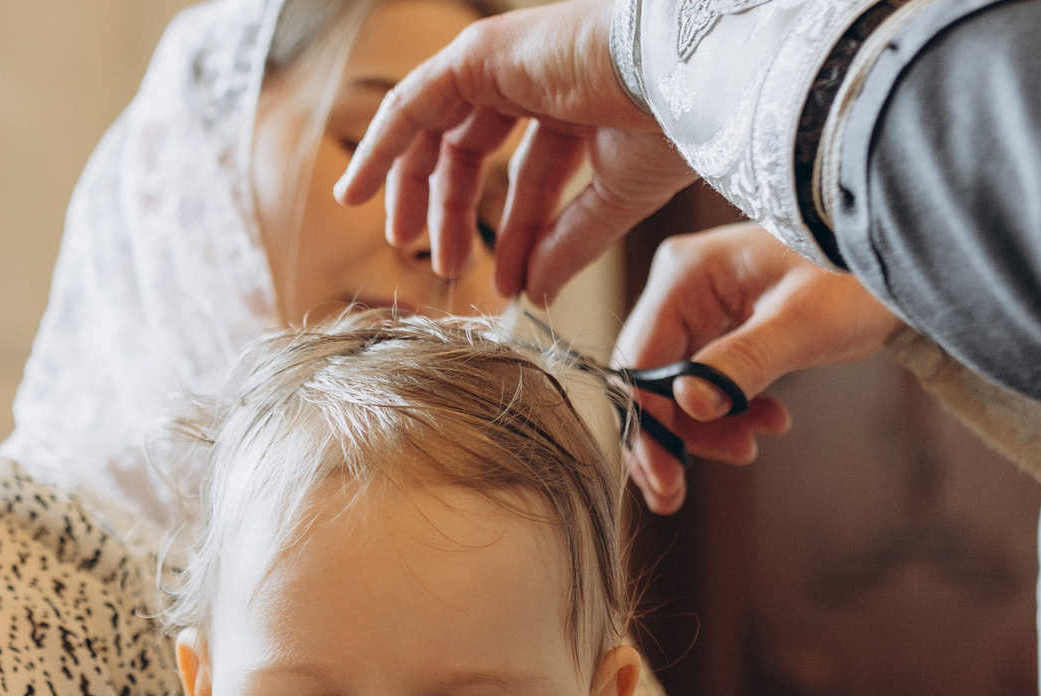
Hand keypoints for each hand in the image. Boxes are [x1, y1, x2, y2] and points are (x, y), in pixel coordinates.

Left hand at [333, 0, 692, 304]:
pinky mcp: (479, 54)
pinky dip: (382, 146)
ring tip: (398, 238)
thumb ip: (567, 245)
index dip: (512, 237)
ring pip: (435, 126)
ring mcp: (506, 62)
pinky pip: (413, 103)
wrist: (684, 78)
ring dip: (409, 183)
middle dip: (450, 209)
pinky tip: (356, 191)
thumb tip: (533, 296)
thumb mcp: (614, 201)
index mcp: (577, 108)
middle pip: (472, 150)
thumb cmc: (671, 127)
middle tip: (435, 262)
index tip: (503, 287)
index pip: (528, 178)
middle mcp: (537, 80)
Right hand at [615, 223, 904, 512]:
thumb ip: (743, 363)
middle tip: (678, 494)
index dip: (646, 426)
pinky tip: (768, 423)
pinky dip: (728, 411)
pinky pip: (706, 380)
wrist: (894, 250)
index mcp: (686, 274)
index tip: (663, 478)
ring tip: (752, 448)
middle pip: (650, 380)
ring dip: (706, 429)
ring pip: (676, 388)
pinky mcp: (723, 324)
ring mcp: (700, 305)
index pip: (639, 362)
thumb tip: (687, 404)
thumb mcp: (803, 324)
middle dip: (672, 436)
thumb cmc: (854, 273)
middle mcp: (681, 287)